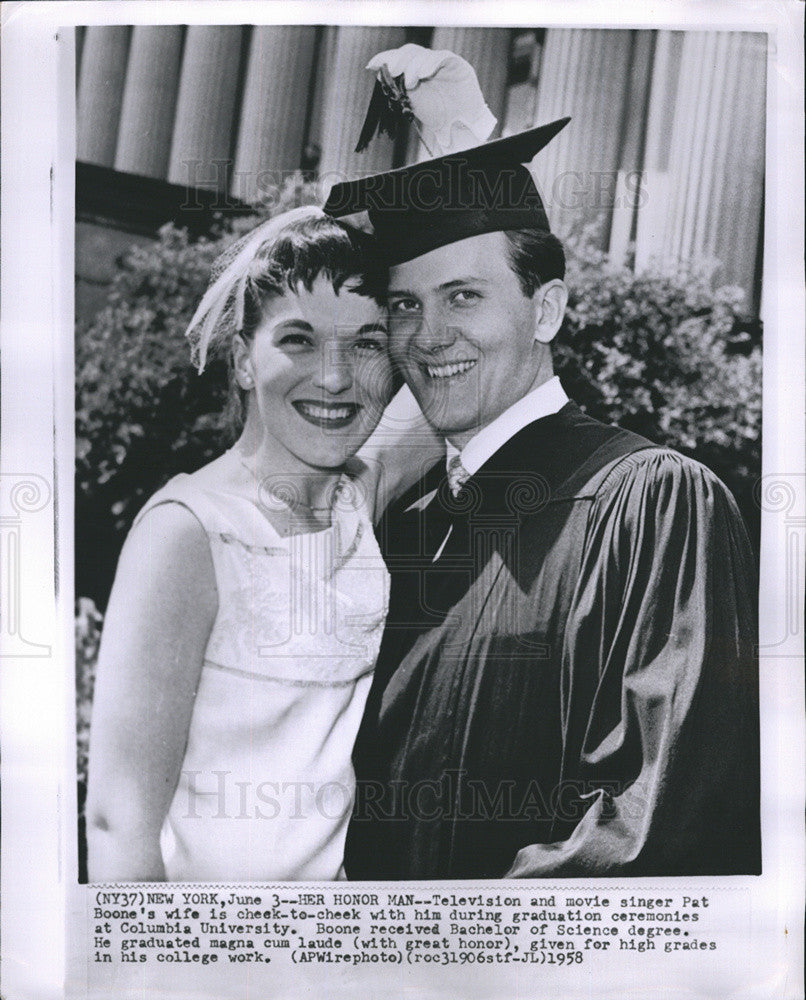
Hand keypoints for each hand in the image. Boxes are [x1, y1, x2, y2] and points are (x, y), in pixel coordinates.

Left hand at [366, 43, 496, 154]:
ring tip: (410, 83)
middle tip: (392, 72)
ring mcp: (442, 63)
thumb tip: (377, 72)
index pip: (399, 58)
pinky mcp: (457, 65)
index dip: (385, 58)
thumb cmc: (439, 118)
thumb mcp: (413, 104)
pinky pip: (442, 57)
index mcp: (416, 71)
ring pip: (423, 54)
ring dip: (413, 66)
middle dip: (398, 60)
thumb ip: (397, 89)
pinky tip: (423, 74)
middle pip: (409, 53)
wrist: (462, 127)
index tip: (372, 65)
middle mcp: (428, 64)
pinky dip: (431, 63)